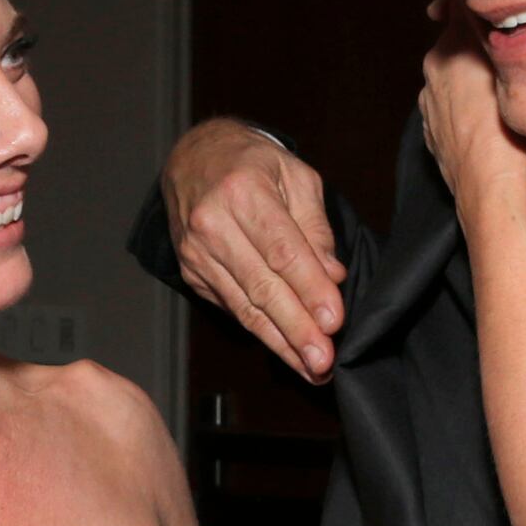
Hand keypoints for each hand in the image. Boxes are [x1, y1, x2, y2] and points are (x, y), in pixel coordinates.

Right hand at [165, 121, 344, 381]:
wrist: (193, 157)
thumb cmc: (251, 163)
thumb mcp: (295, 175)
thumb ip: (315, 227)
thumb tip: (332, 275)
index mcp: (243, 192)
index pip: (282, 251)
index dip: (309, 289)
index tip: (333, 321)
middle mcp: (213, 224)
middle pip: (261, 286)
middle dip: (296, 329)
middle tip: (323, 361)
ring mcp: (197, 252)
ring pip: (245, 306)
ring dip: (281, 342)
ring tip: (311, 369)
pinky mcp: (191, 272)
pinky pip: (232, 307)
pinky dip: (261, 332)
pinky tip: (286, 350)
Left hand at [415, 1, 525, 226]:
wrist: (489, 184)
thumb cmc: (505, 127)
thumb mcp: (508, 63)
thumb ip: (491, 27)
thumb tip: (481, 4)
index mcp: (445, 51)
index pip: (456, 9)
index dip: (479, 7)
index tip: (497, 9)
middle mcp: (431, 74)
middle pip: (456, 46)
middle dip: (478, 48)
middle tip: (510, 57)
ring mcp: (428, 106)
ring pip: (454, 80)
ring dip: (472, 81)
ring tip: (502, 94)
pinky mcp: (432, 133)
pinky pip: (451, 110)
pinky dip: (466, 110)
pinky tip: (489, 121)